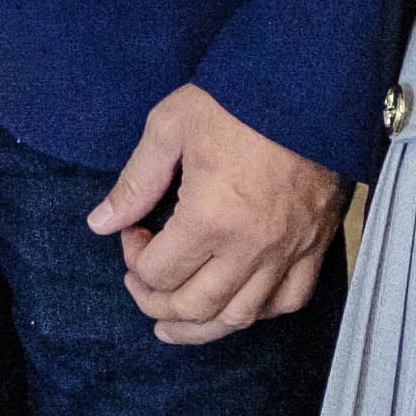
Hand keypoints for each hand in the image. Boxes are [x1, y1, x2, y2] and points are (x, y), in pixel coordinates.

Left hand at [92, 83, 339, 345]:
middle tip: (140, 285)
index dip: (133, 260)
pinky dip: (259, 313)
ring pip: (241, 316)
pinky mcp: (315, 246)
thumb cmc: (235, 101)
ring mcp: (288, 251)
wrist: (309, 86)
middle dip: (156, 304)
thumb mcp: (169, 128)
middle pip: (195, 307)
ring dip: (201, 328)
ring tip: (173, 326)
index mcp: (210, 219)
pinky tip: (236, 307)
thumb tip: (100, 223)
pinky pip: (289, 301)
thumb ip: (134, 183)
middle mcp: (251, 247)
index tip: (133, 231)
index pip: (159, 273)